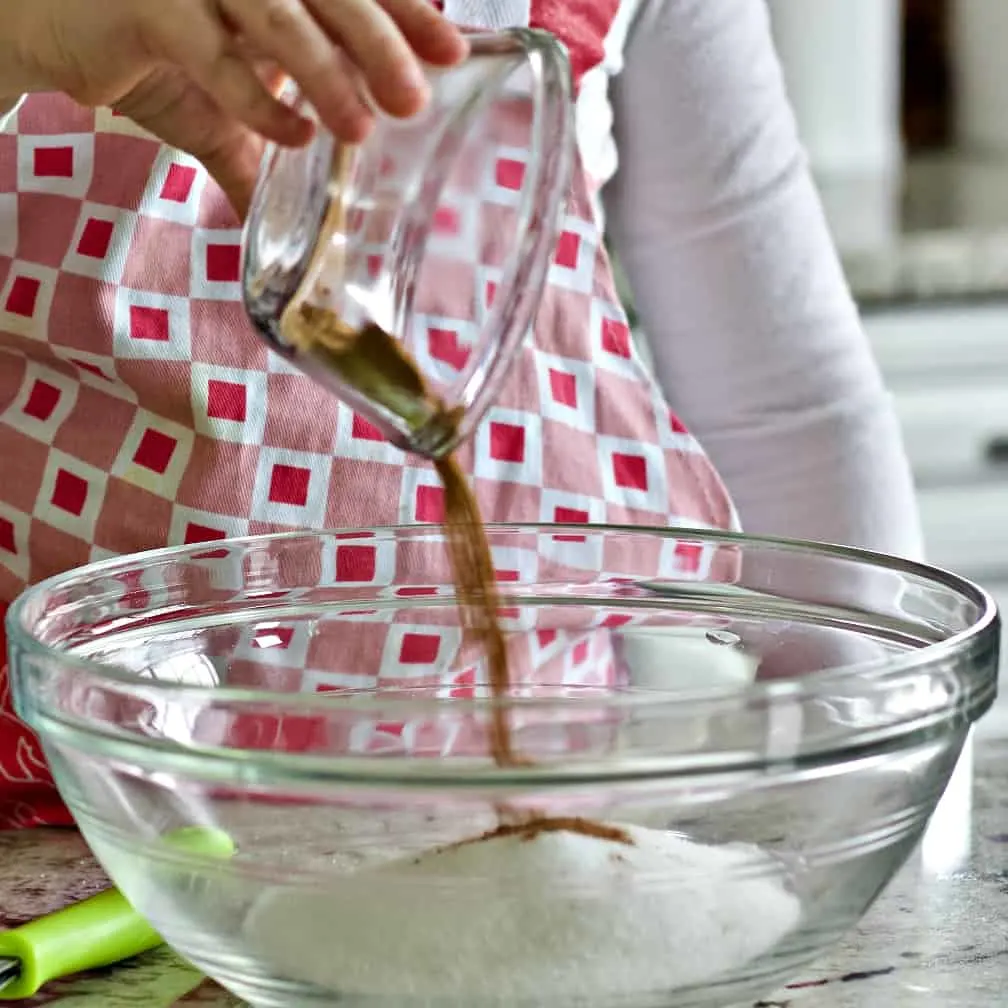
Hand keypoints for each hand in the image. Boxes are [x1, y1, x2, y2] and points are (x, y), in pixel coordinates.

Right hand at [10, 0, 466, 213]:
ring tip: (361, 129)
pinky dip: (255, 96)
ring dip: (325, 71)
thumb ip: (267, 150)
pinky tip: (293, 135)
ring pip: (278, 12)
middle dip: (381, 41)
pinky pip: (212, 51)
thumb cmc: (147, 46)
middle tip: (415, 100)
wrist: (48, 23)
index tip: (453, 53)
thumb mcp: (222, 104)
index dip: (409, 12)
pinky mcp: (149, 3)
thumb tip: (309, 233)